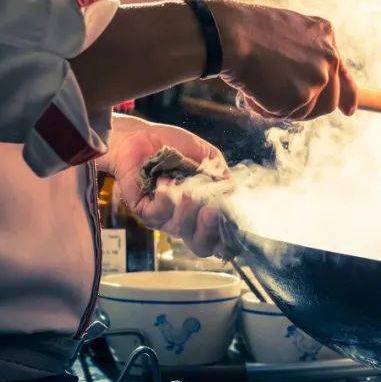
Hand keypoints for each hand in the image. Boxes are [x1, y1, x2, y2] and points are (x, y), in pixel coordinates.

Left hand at [100, 114, 234, 257]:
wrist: (145, 135)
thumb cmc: (178, 147)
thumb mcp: (209, 158)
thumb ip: (223, 176)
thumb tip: (236, 194)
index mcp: (204, 211)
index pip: (220, 241)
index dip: (228, 238)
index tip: (230, 217)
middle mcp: (186, 221)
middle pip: (201, 246)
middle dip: (210, 228)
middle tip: (211, 209)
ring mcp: (164, 219)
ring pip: (181, 229)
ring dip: (187, 207)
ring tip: (186, 186)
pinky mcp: (144, 212)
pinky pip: (159, 215)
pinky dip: (166, 197)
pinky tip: (164, 179)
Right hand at [207, 0, 358, 119]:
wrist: (231, 34)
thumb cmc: (246, 30)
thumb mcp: (285, 33)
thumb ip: (302, 53)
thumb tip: (306, 83)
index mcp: (325, 35)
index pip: (342, 72)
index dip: (348, 95)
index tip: (349, 111)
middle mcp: (329, 57)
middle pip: (329, 100)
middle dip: (307, 107)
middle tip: (281, 103)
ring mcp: (317, 78)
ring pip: (306, 111)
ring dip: (282, 106)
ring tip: (260, 84)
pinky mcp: (302, 97)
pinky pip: (283, 114)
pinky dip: (265, 108)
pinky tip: (253, 88)